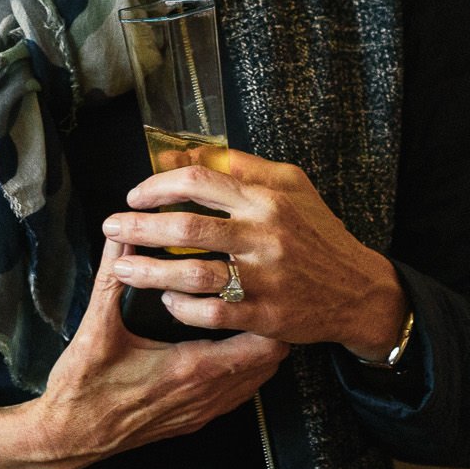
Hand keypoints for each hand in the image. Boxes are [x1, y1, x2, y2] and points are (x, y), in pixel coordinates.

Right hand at [0, 239, 289, 468]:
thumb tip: (120, 237)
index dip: (267, 314)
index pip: (260, 344)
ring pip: (256, 382)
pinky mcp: (193, 422)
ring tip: (246, 319)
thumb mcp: (95, 328)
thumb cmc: (81, 389)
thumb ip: (112, 279)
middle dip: (268, 328)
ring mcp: (201, 412)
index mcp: (190, 368)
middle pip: (269, 362)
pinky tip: (227, 352)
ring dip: (258, 352)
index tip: (260, 287)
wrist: (68, 439)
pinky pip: (236, 397)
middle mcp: (204, 395)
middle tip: (257, 296)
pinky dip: (242, 373)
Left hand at [101, 149, 408, 355]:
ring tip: (122, 269)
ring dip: (148, 271)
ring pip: (191, 273)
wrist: (359, 290)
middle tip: (111, 228)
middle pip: (185, 226)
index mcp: (266, 198)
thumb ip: (243, 166)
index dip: (157, 185)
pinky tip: (166, 301)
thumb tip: (189, 153)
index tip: (135, 195)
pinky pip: (210, 312)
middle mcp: (263, 235)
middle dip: (138, 227)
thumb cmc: (318, 233)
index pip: (199, 180)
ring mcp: (264, 277)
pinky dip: (181, 307)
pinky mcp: (265, 315)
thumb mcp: (292, 186)